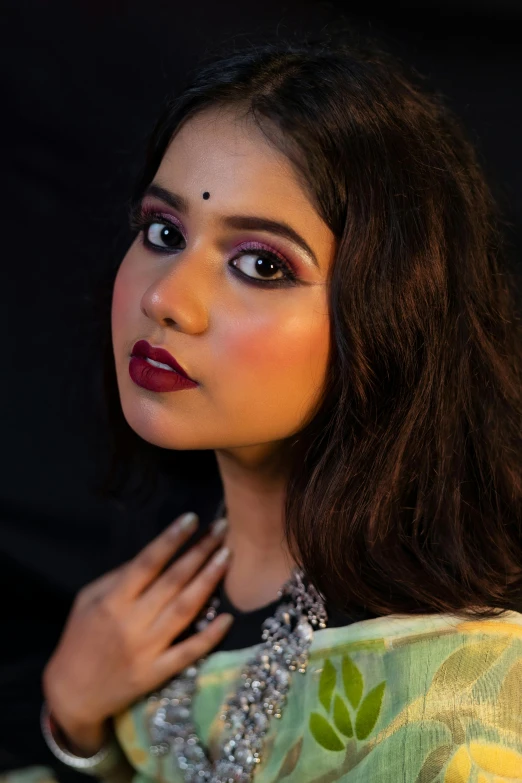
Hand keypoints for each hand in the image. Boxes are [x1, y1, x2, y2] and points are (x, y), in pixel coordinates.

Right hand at [42, 512, 231, 742]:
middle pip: (173, 580)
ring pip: (185, 609)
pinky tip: (229, 617)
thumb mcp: (88, 600)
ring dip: (209, 581)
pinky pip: (188, 652)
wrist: (72, 695)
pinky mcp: (157, 673)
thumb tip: (153, 556)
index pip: (148, 562)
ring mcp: (147, 649)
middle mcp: (132, 622)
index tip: (192, 518)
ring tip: (227, 557)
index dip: (171, 539)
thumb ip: (117, 576)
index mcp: (113, 600)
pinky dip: (210, 635)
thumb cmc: (80, 639)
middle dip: (200, 551)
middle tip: (223, 529)